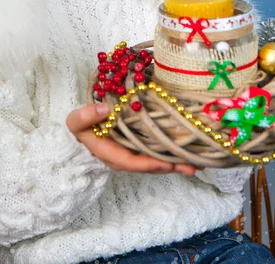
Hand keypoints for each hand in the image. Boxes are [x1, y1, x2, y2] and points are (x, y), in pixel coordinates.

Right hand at [66, 103, 199, 174]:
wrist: (80, 131)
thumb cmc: (80, 127)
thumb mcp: (76, 121)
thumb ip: (86, 116)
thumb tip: (104, 109)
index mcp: (110, 154)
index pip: (132, 162)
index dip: (151, 164)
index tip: (168, 163)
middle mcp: (124, 158)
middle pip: (150, 165)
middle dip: (172, 166)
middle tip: (194, 166)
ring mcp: (132, 154)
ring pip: (156, 161)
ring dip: (176, 162)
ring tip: (198, 162)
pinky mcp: (138, 148)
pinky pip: (155, 153)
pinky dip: (171, 154)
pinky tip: (187, 153)